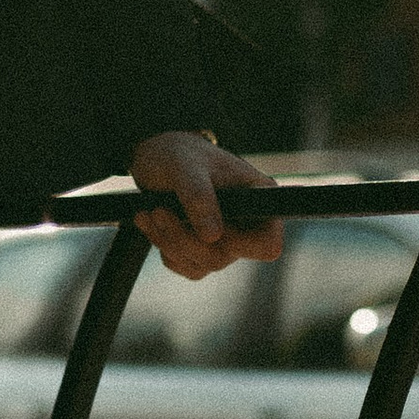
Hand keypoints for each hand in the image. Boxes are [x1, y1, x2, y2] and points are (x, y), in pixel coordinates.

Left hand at [129, 129, 282, 279]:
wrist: (157, 157)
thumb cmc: (177, 153)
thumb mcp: (185, 166)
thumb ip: (199, 197)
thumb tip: (212, 237)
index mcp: (258, 199)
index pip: (268, 244)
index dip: (239, 244)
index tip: (208, 226)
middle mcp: (247, 225)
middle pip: (224, 257)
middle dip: (185, 238)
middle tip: (158, 211)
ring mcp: (225, 241)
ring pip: (201, 264)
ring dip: (169, 241)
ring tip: (150, 212)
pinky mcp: (200, 249)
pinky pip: (184, 265)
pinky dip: (163, 246)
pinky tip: (150, 222)